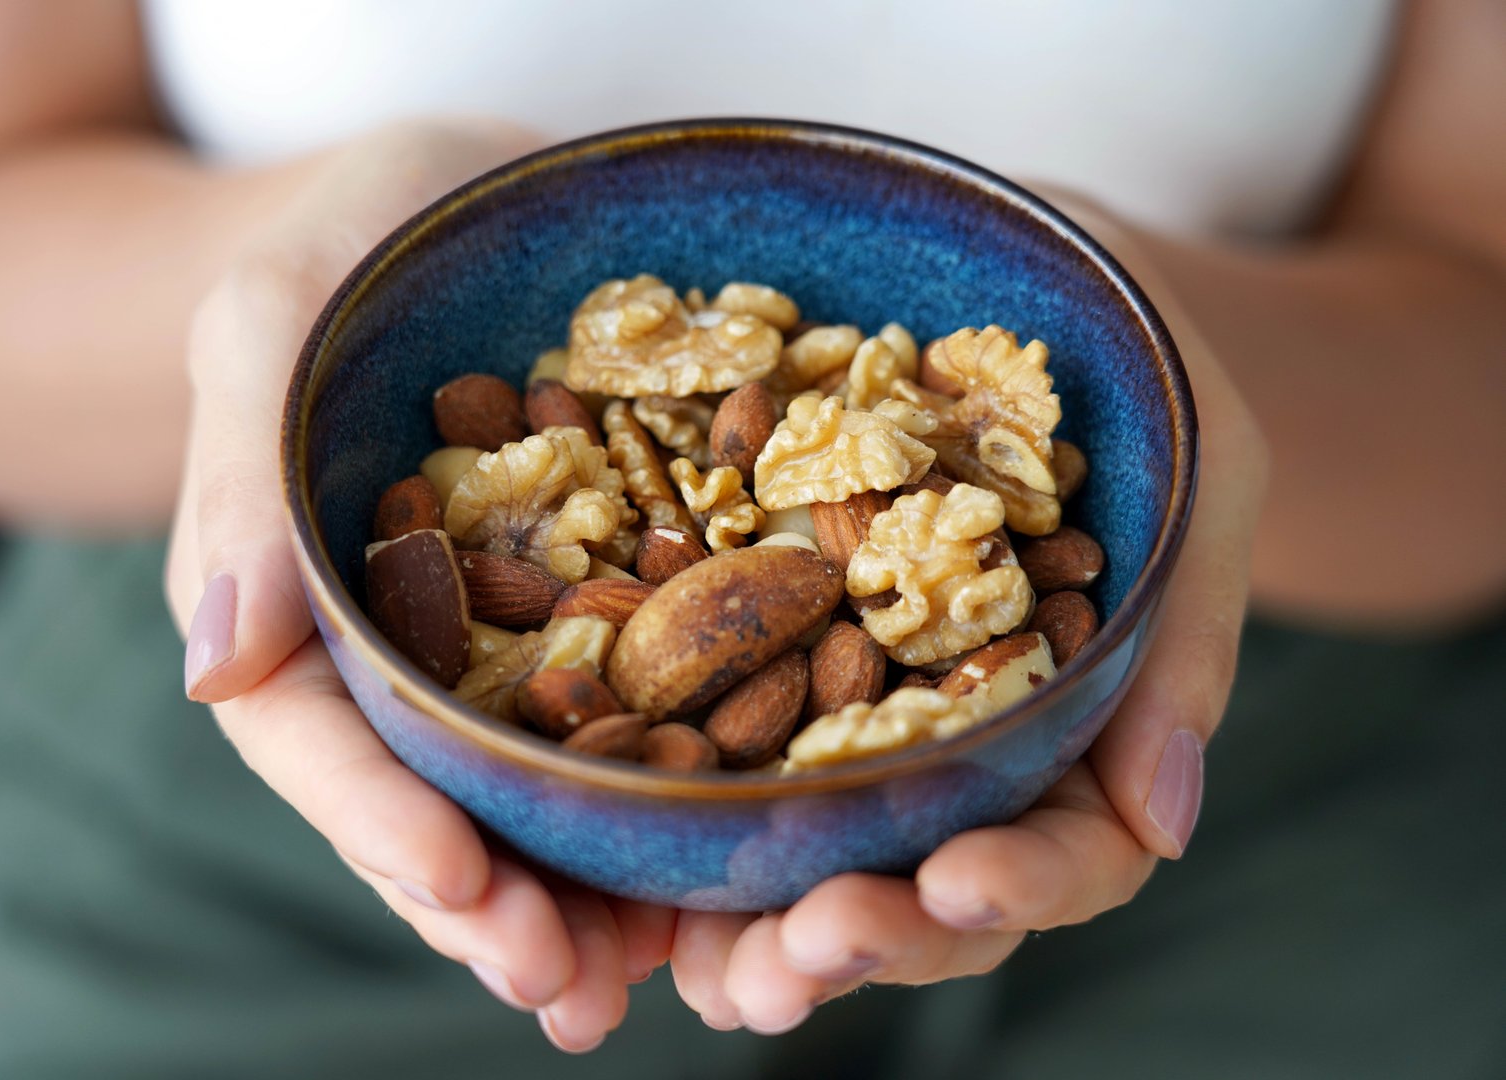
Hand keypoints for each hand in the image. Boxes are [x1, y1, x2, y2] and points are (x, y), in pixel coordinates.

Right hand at [164, 119, 673, 1051]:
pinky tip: (718, 880)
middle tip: (569, 991)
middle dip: (493, 905)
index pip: (317, 734)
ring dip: (582, 900)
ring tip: (653, 986)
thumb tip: (214, 664)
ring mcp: (503, 641)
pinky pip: (628, 724)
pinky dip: (661, 809)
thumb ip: (239, 470)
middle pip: (426, 800)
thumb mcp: (273, 314)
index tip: (465, 886)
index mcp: (294, 592)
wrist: (481, 198)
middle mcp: (396, 643)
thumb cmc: (361, 237)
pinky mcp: (603, 613)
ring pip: (527, 796)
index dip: (381, 821)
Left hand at [669, 200, 1268, 1033]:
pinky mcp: (759, 647)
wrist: (1016, 274)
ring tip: (704, 964)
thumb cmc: (1139, 370)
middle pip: (927, 882)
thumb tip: (1162, 822)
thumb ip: (1183, 636)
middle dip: (873, 933)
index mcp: (1079, 725)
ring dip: (761, 924)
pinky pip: (714, 743)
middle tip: (803, 953)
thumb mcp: (1198, 473)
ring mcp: (853, 703)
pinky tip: (626, 851)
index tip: (958, 878)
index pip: (1072, 850)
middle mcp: (960, 741)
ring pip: (815, 849)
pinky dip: (676, 814)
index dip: (1023, 884)